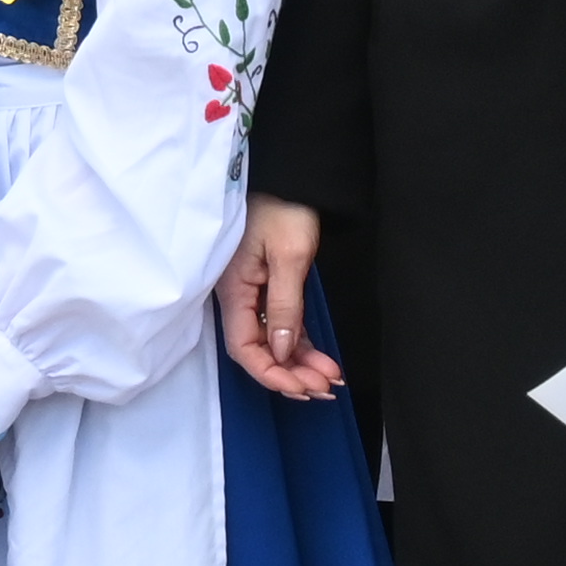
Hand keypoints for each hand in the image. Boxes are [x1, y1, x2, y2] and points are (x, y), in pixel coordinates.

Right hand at [222, 193, 344, 398]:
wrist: (291, 177)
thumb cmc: (283, 206)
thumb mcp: (289, 255)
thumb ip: (286, 305)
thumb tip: (283, 349)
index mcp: (234, 290)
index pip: (244, 347)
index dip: (271, 373)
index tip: (302, 387)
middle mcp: (238, 296)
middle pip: (258, 350)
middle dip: (290, 374)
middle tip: (325, 388)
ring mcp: (252, 293)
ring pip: (273, 341)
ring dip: (300, 363)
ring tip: (331, 378)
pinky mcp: (268, 287)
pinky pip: (282, 325)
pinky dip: (302, 345)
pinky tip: (322, 360)